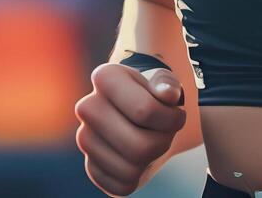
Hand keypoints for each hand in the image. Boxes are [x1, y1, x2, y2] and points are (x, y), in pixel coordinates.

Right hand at [74, 61, 186, 195]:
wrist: (139, 114)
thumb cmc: (154, 95)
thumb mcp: (165, 83)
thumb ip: (169, 85)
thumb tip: (167, 94)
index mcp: (105, 77)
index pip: (145, 111)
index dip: (171, 118)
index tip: (175, 112)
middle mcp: (87, 107)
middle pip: (140, 146)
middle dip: (162, 141)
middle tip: (165, 131)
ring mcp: (86, 138)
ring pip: (131, 168)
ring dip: (152, 159)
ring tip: (153, 141)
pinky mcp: (91, 167)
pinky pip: (122, 185)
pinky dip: (139, 176)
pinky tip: (140, 159)